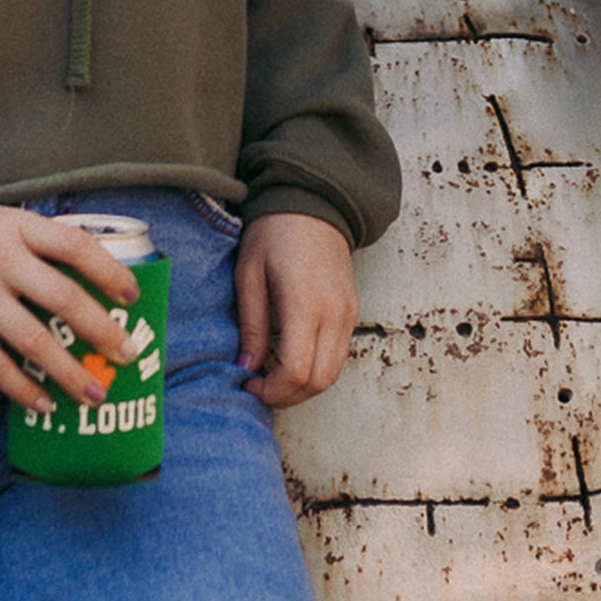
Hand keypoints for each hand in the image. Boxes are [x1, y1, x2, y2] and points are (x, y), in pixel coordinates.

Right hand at [0, 204, 139, 412]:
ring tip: (94, 394)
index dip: (108, 271)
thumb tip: (97, 271)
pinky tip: (44, 405)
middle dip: (101, 330)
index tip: (134, 296)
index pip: (75, 246)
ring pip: (32, 341)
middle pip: (62, 298)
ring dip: (67, 372)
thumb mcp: (5, 222)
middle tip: (127, 355)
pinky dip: (21, 388)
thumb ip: (43, 242)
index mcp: (19, 228)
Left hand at [235, 212, 357, 408]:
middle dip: (287, 397)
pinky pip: (338, 356)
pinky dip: (317, 369)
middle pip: (319, 381)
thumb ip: (250, 324)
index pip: (297, 371)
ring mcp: (348, 312)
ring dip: (303, 387)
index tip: (248, 383)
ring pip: (333, 374)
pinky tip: (292, 359)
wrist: (312, 203)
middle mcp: (334, 313)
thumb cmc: (275, 232)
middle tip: (260, 387)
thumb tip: (248, 367)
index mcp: (306, 303)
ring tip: (274, 377)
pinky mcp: (352, 310)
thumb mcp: (249, 274)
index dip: (271, 390)